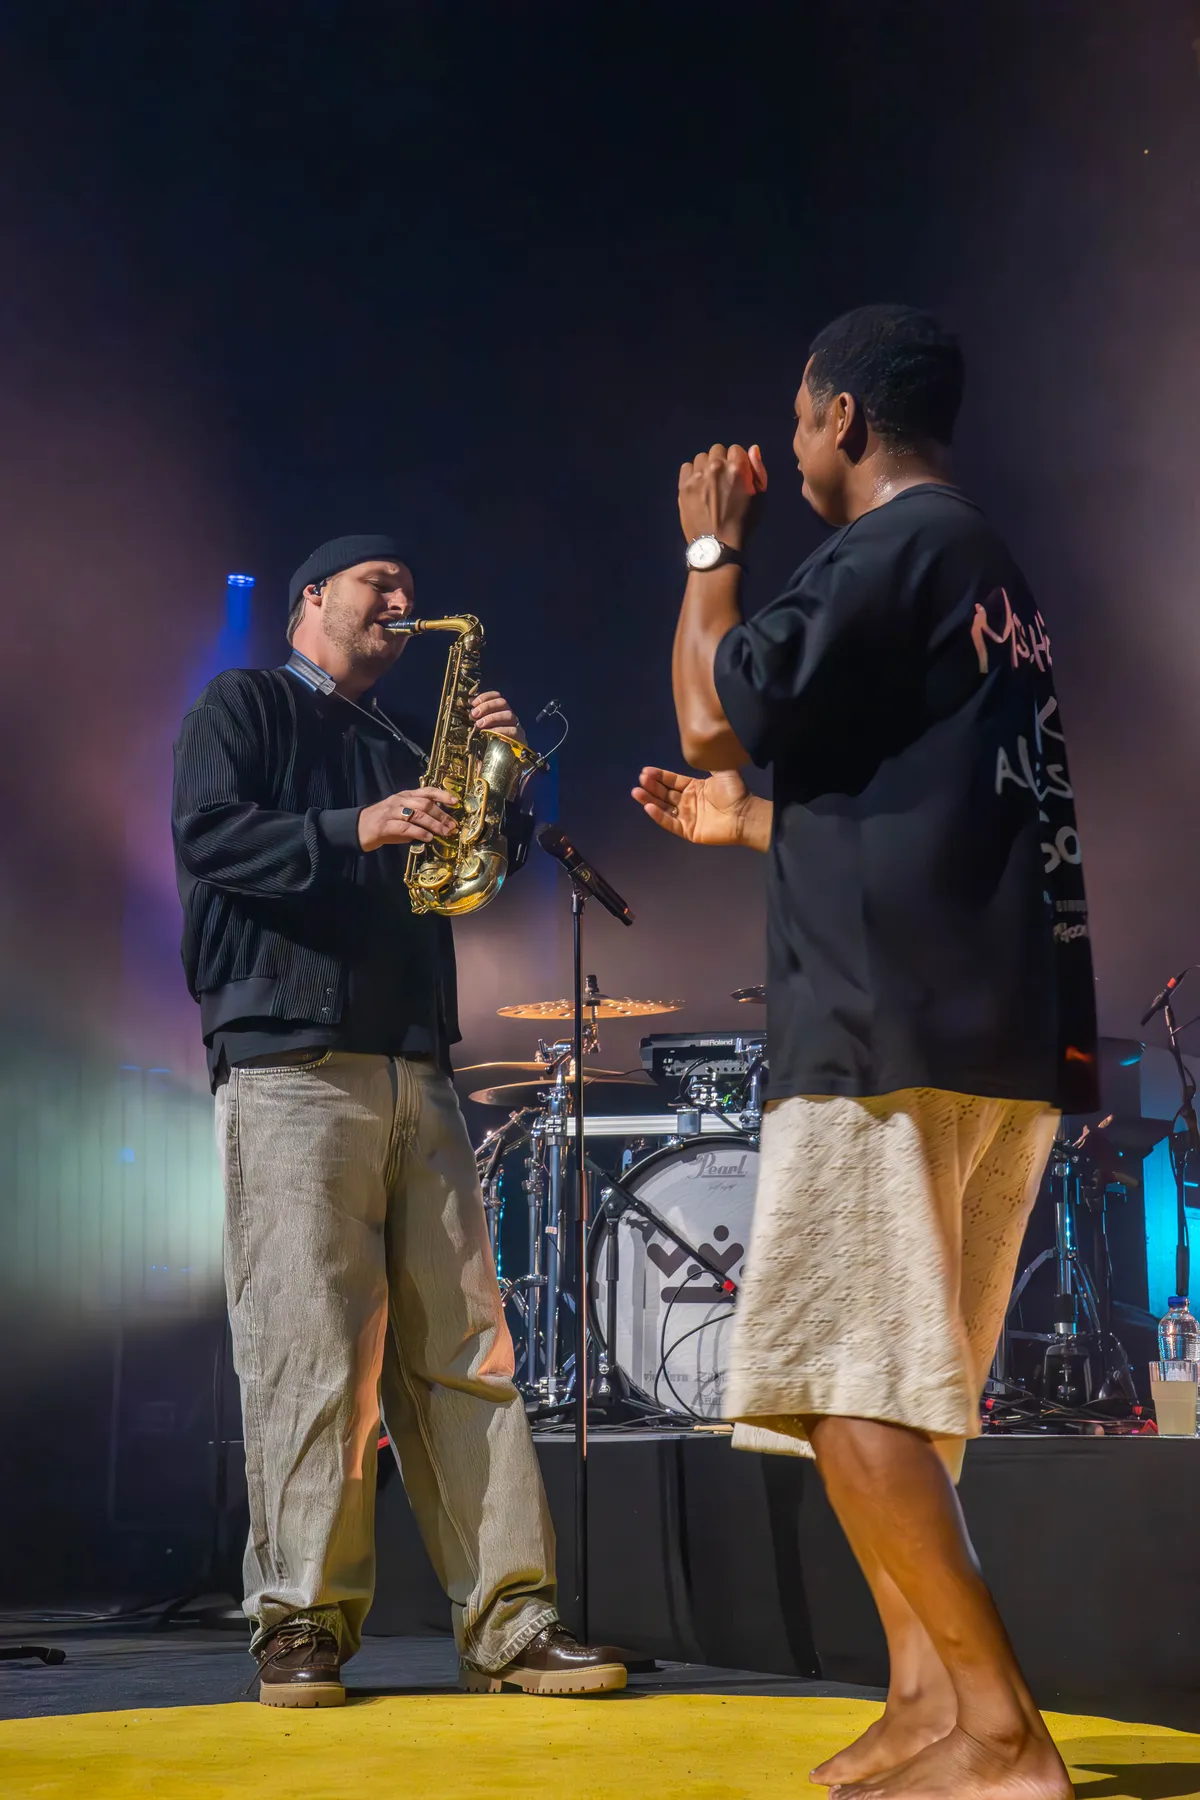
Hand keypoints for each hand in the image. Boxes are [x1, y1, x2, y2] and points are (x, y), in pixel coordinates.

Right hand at [358, 787, 460, 851]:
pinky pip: (406, 827)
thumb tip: (439, 826)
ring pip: (417, 814)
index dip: (442, 794)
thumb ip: (418, 818)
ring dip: (434, 824)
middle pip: (425, 804)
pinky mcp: (385, 825)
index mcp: (404, 796)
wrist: (358, 829)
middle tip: (453, 826)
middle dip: (441, 815)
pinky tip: (428, 838)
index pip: (426, 791)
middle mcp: (399, 801)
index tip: (456, 801)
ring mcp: (391, 812)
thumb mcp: (402, 816)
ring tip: (445, 833)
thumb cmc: (383, 823)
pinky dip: (419, 832)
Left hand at [471, 689, 524, 740]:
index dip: (485, 697)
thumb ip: (477, 719)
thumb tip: (468, 706)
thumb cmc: (488, 745)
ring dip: (492, 717)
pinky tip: (489, 733)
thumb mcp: (480, 731)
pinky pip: (512, 730)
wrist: (501, 764)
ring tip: (479, 725)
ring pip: (508, 714)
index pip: (497, 697)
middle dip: (487, 706)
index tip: (472, 703)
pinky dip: (499, 730)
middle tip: (474, 714)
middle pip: (502, 703)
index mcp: (501, 712)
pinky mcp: (520, 738)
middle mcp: (510, 717)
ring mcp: (516, 726)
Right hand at [632, 766, 764, 848]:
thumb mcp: (723, 772)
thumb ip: (711, 762)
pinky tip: (649, 807)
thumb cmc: (736, 794)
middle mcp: (688, 801)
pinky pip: (670, 823)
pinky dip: (659, 816)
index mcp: (694, 788)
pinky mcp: (687, 830)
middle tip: (641, 779)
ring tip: (637, 792)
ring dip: (649, 799)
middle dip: (651, 786)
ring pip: (663, 807)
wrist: (745, 814)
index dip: (659, 776)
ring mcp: (687, 817)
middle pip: (664, 793)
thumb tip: (702, 748)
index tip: (646, 771)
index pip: (672, 781)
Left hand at [678, 442, 767, 548]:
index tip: (735, 474)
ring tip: (708, 483)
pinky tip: (696, 486)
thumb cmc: (741, 522)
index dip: (736, 461)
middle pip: (717, 450)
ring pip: (701, 457)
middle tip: (721, 480)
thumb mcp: (757, 496)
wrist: (716, 545)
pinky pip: (686, 467)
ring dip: (705, 466)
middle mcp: (716, 467)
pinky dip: (692, 473)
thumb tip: (753, 448)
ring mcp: (697, 476)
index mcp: (737, 468)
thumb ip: (756, 470)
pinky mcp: (684, 485)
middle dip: (721, 461)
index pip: (736, 448)